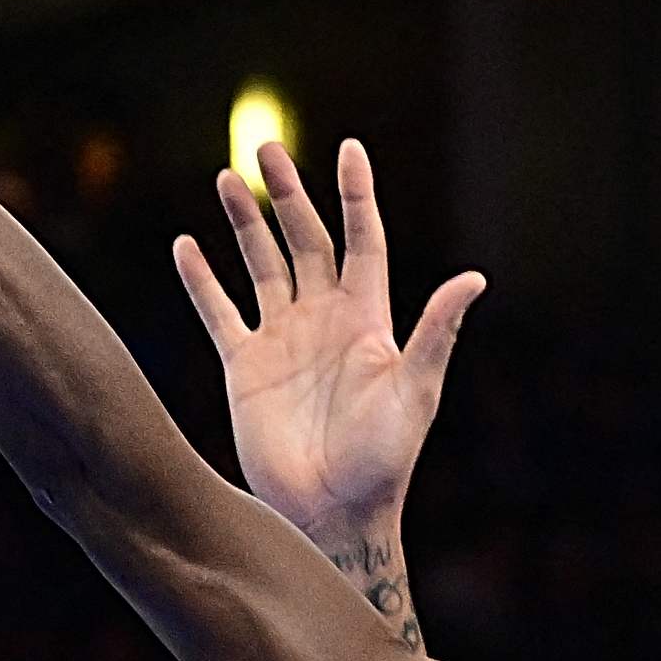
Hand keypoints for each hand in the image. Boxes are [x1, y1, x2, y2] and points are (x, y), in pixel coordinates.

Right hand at [174, 138, 479, 546]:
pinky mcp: (245, 366)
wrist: (334, 512)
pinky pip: (219, 312)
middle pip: (305, 240)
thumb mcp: (417, 391)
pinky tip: (186, 246)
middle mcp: (324, 320)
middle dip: (288, 195)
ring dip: (245, 224)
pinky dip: (201, 280)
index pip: (362, 240)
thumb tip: (474, 279)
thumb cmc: (385, 458)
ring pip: (261, 265)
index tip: (348, 150)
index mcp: (368, 319)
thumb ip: (436, 332)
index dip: (356, 196)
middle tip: (266, 148)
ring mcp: (282, 340)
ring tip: (226, 179)